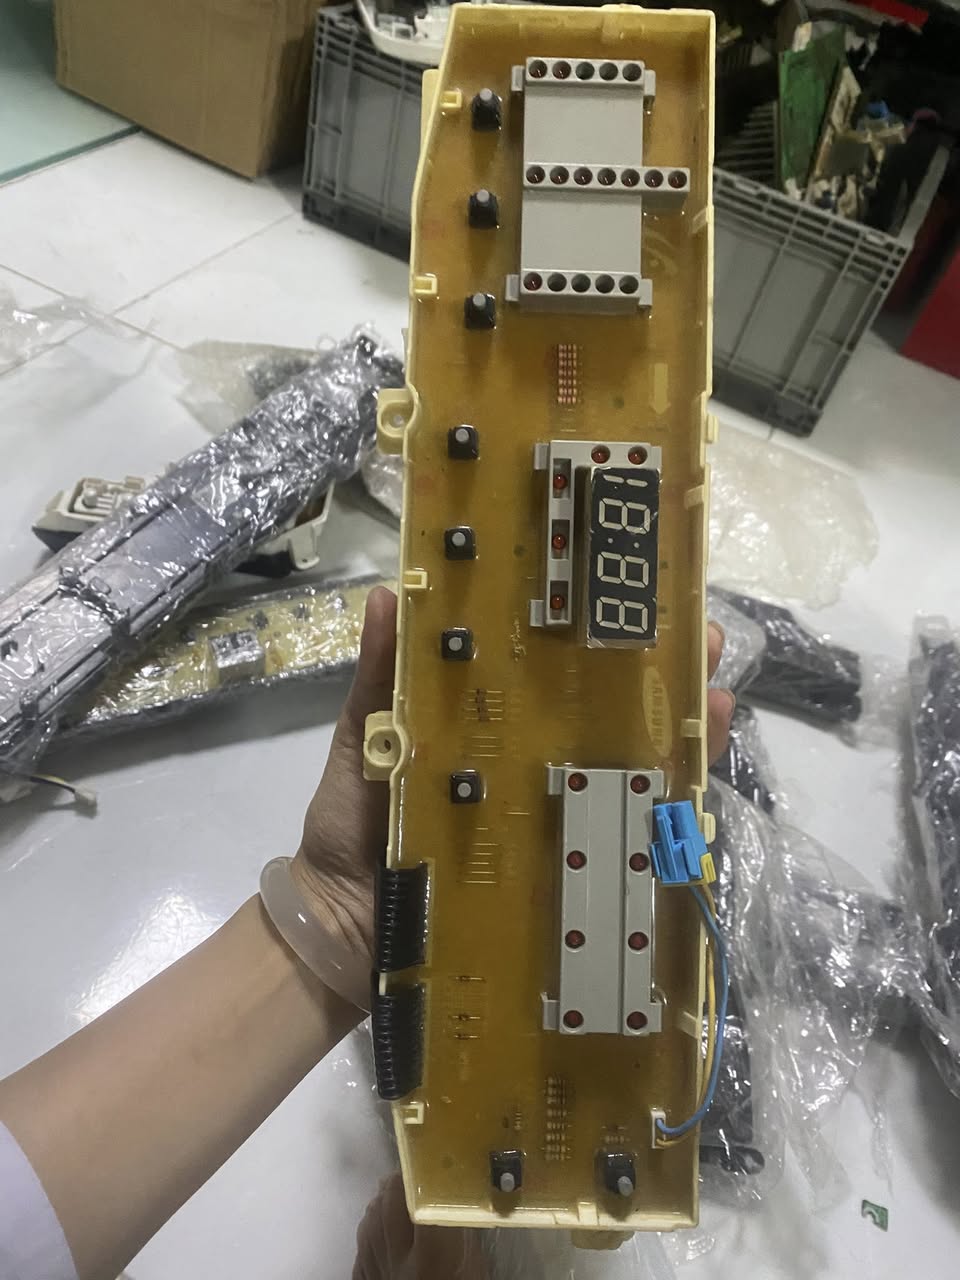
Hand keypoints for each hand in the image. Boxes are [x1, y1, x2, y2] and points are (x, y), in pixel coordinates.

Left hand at [290, 594, 733, 965]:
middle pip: (610, 716)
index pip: (555, 673)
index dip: (598, 635)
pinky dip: (664, 820)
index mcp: (491, 728)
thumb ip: (377, 678)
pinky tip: (691, 791)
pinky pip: (623, 846)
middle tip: (702, 640)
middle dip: (664, 676)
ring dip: (681, 736)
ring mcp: (553, 821)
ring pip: (632, 771)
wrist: (341, 927)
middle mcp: (534, 768)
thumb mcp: (364, 742)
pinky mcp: (562, 876)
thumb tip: (383, 595)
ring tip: (713, 702)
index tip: (635, 595)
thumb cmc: (351, 826)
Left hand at [352, 1174, 489, 1279]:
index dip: (424, 1175)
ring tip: (392, 1189)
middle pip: (388, 1206)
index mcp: (432, 1259)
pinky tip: (376, 1222)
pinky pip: (360, 1249)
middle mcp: (399, 1264)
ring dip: (380, 1202)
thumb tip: (460, 1199)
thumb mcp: (474, 1270)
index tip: (432, 1158)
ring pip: (369, 1223)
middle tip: (412, 1171)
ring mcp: (378, 1275)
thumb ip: (464, 1237)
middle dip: (398, 1182)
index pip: (422, 1202)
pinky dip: (369, 1230)